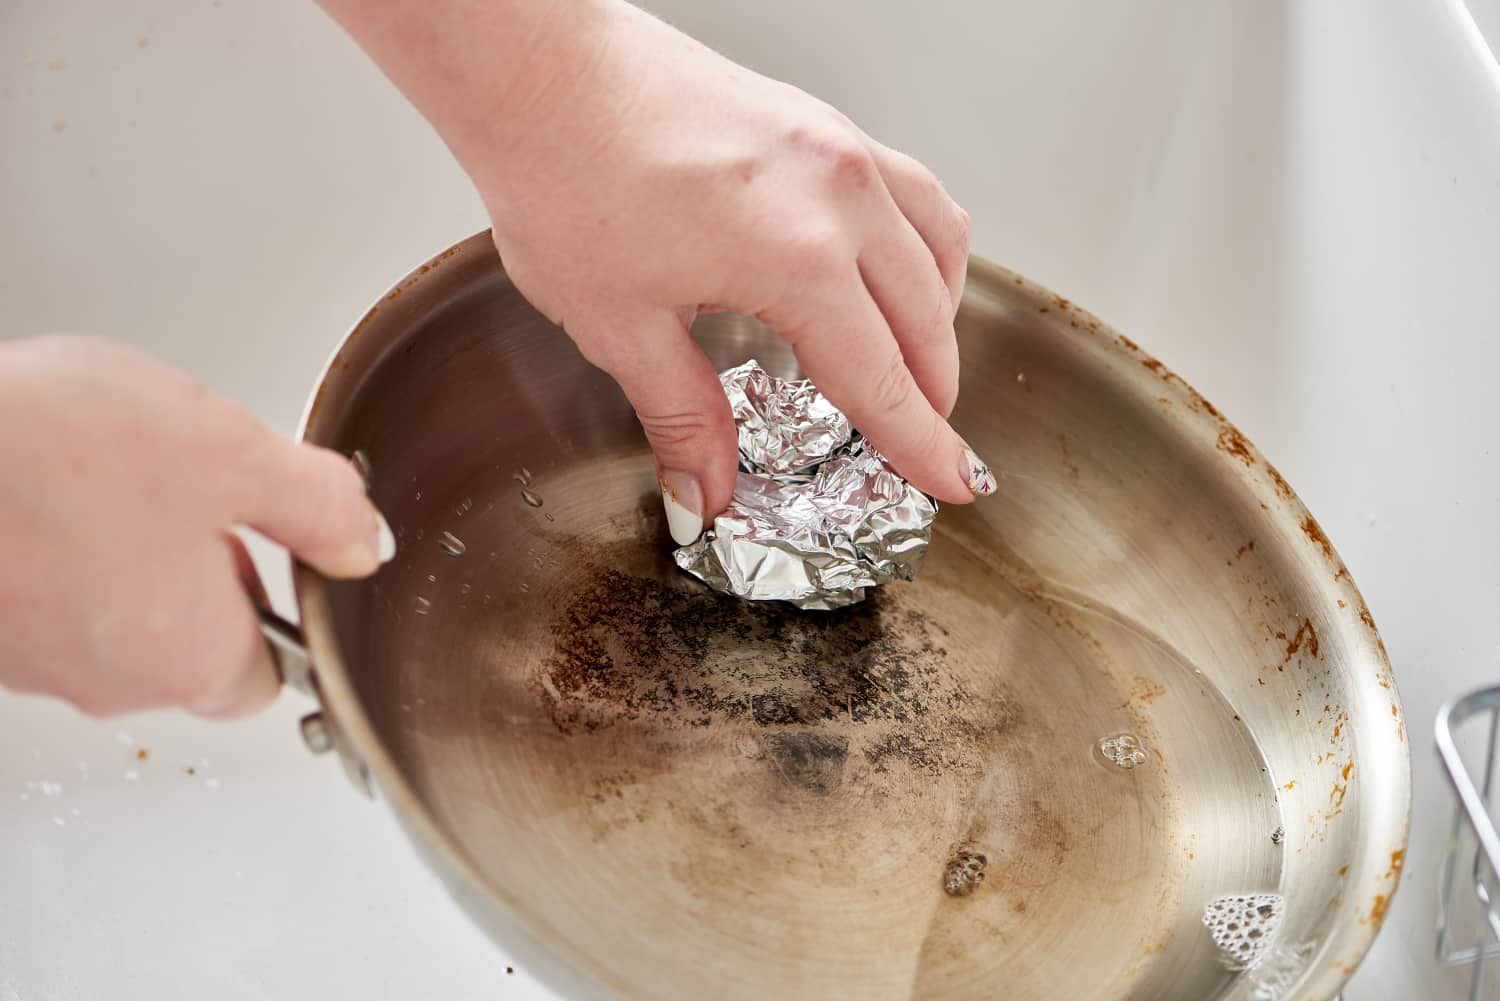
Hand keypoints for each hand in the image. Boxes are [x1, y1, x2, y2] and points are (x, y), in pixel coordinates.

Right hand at [0, 336, 393, 717]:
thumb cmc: (51, 451)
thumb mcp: (230, 455)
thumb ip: (317, 507)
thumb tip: (366, 543)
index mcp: (189, 656)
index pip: (267, 678)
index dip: (281, 612)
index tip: (276, 550)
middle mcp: (105, 680)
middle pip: (189, 646)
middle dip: (202, 570)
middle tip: (192, 489)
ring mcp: (30, 658)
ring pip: (111, 618)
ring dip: (127, 552)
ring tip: (109, 473)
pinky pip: (46, 595)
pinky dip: (59, 547)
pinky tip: (48, 483)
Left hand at [316, 0, 991, 545]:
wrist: (539, 68)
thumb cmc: (565, 174)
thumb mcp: (619, 326)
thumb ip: (681, 416)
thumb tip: (705, 491)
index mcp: (798, 259)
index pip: (883, 378)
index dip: (920, 443)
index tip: (955, 481)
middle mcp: (841, 197)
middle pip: (926, 319)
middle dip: (933, 393)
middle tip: (922, 440)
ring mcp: (840, 148)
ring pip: (937, 247)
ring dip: (938, 318)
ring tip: (916, 366)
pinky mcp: (823, 121)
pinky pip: (912, 191)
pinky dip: (923, 247)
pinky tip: (894, 272)